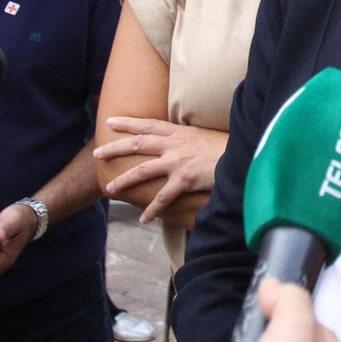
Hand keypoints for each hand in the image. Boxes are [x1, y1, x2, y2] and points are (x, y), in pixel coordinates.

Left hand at [95, 118, 225, 222]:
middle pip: (137, 144)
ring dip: (124, 180)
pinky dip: (152, 209)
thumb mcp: (202, 136)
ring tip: (110, 189)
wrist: (242, 157)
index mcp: (178, 133)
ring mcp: (178, 162)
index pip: (148, 124)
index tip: (110, 121)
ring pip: (143, 170)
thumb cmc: (225, 147)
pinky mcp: (186, 179)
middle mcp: (174, 145)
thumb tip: (172, 142)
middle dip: (115, 148)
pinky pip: (163, 197)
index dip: (128, 123)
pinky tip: (144, 219)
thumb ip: (185, 139)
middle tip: (98, 153)